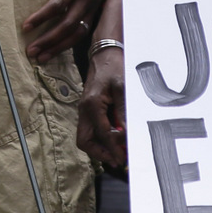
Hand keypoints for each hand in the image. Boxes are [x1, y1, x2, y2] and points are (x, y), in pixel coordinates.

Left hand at [23, 0, 107, 63]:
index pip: (60, 3)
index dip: (42, 17)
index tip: (26, 26)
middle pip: (69, 23)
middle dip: (49, 39)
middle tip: (31, 49)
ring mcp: (94, 1)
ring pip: (78, 31)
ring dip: (59, 46)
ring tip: (42, 56)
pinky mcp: (95, 6)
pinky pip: (83, 29)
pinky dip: (70, 42)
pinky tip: (56, 49)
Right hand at [77, 44, 126, 167]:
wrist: (105, 53)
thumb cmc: (113, 66)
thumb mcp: (122, 88)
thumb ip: (123, 112)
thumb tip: (127, 133)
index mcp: (91, 104)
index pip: (101, 133)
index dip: (113, 148)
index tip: (122, 159)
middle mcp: (84, 109)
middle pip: (84, 141)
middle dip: (100, 153)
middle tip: (117, 160)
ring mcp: (85, 110)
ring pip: (87, 137)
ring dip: (101, 147)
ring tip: (118, 153)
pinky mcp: (90, 109)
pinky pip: (93, 129)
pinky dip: (102, 138)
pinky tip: (116, 140)